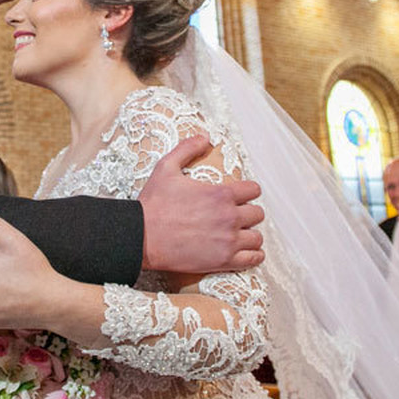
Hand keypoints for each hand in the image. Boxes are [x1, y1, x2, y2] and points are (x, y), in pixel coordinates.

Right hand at [140, 135, 264, 272]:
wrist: (141, 237)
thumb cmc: (153, 204)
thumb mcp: (166, 168)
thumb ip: (187, 149)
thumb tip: (204, 138)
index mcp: (221, 194)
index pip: (254, 190)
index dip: (248, 192)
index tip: (240, 197)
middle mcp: (229, 216)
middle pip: (258, 214)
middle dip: (249, 213)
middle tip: (237, 217)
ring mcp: (228, 240)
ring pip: (257, 237)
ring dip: (250, 235)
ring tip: (240, 236)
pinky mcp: (223, 261)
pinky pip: (253, 259)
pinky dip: (253, 256)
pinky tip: (246, 253)